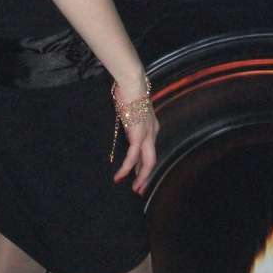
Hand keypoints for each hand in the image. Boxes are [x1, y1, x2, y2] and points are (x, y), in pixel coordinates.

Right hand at [112, 81, 158, 195]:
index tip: (139, 174)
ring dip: (140, 177)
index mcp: (151, 127)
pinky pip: (133, 157)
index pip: (149, 150)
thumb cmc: (129, 91)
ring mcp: (147, 135)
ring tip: (134, 189)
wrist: (132, 83)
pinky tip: (119, 176)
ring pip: (147, 162)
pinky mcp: (138, 136)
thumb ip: (130, 120)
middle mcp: (152, 133)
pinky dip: (126, 169)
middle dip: (146, 176)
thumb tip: (124, 124)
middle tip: (140, 190)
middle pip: (151, 160)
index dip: (144, 164)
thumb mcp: (131, 109)